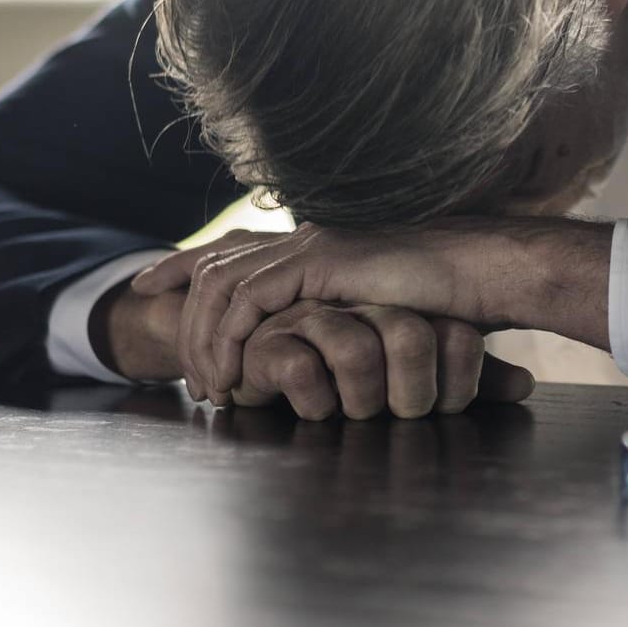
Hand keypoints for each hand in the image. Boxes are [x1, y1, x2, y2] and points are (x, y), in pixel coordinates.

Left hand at [128, 219, 610, 404]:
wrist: (482, 273)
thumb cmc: (446, 300)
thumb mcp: (378, 317)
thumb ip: (340, 325)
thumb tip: (317, 354)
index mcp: (313, 247)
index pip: (229, 251)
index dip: (181, 265)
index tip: (145, 287)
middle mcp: (302, 240)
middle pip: (213, 267)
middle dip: (181, 313)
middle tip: (182, 372)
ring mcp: (309, 246)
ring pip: (222, 285)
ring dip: (207, 339)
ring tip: (212, 387)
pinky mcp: (319, 261)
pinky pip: (250, 298)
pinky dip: (234, 337)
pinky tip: (238, 372)